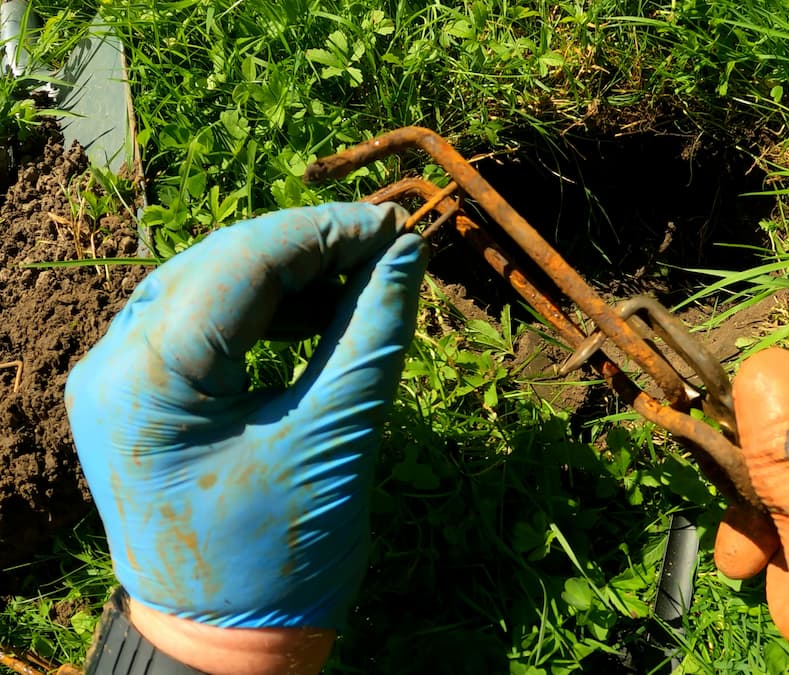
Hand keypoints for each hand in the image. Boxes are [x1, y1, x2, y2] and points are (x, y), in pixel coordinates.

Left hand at [66, 204, 426, 654]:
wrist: (226, 642)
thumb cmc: (282, 556)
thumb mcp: (336, 437)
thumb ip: (372, 333)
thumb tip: (406, 253)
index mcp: (147, 381)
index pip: (241, 264)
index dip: (326, 233)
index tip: (396, 225)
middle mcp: (112, 367)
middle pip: (217, 265)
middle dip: (307, 247)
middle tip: (387, 244)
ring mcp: (117, 383)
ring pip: (207, 287)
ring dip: (287, 277)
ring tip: (362, 277)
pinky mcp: (139, 400)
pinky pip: (200, 327)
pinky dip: (262, 313)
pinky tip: (317, 315)